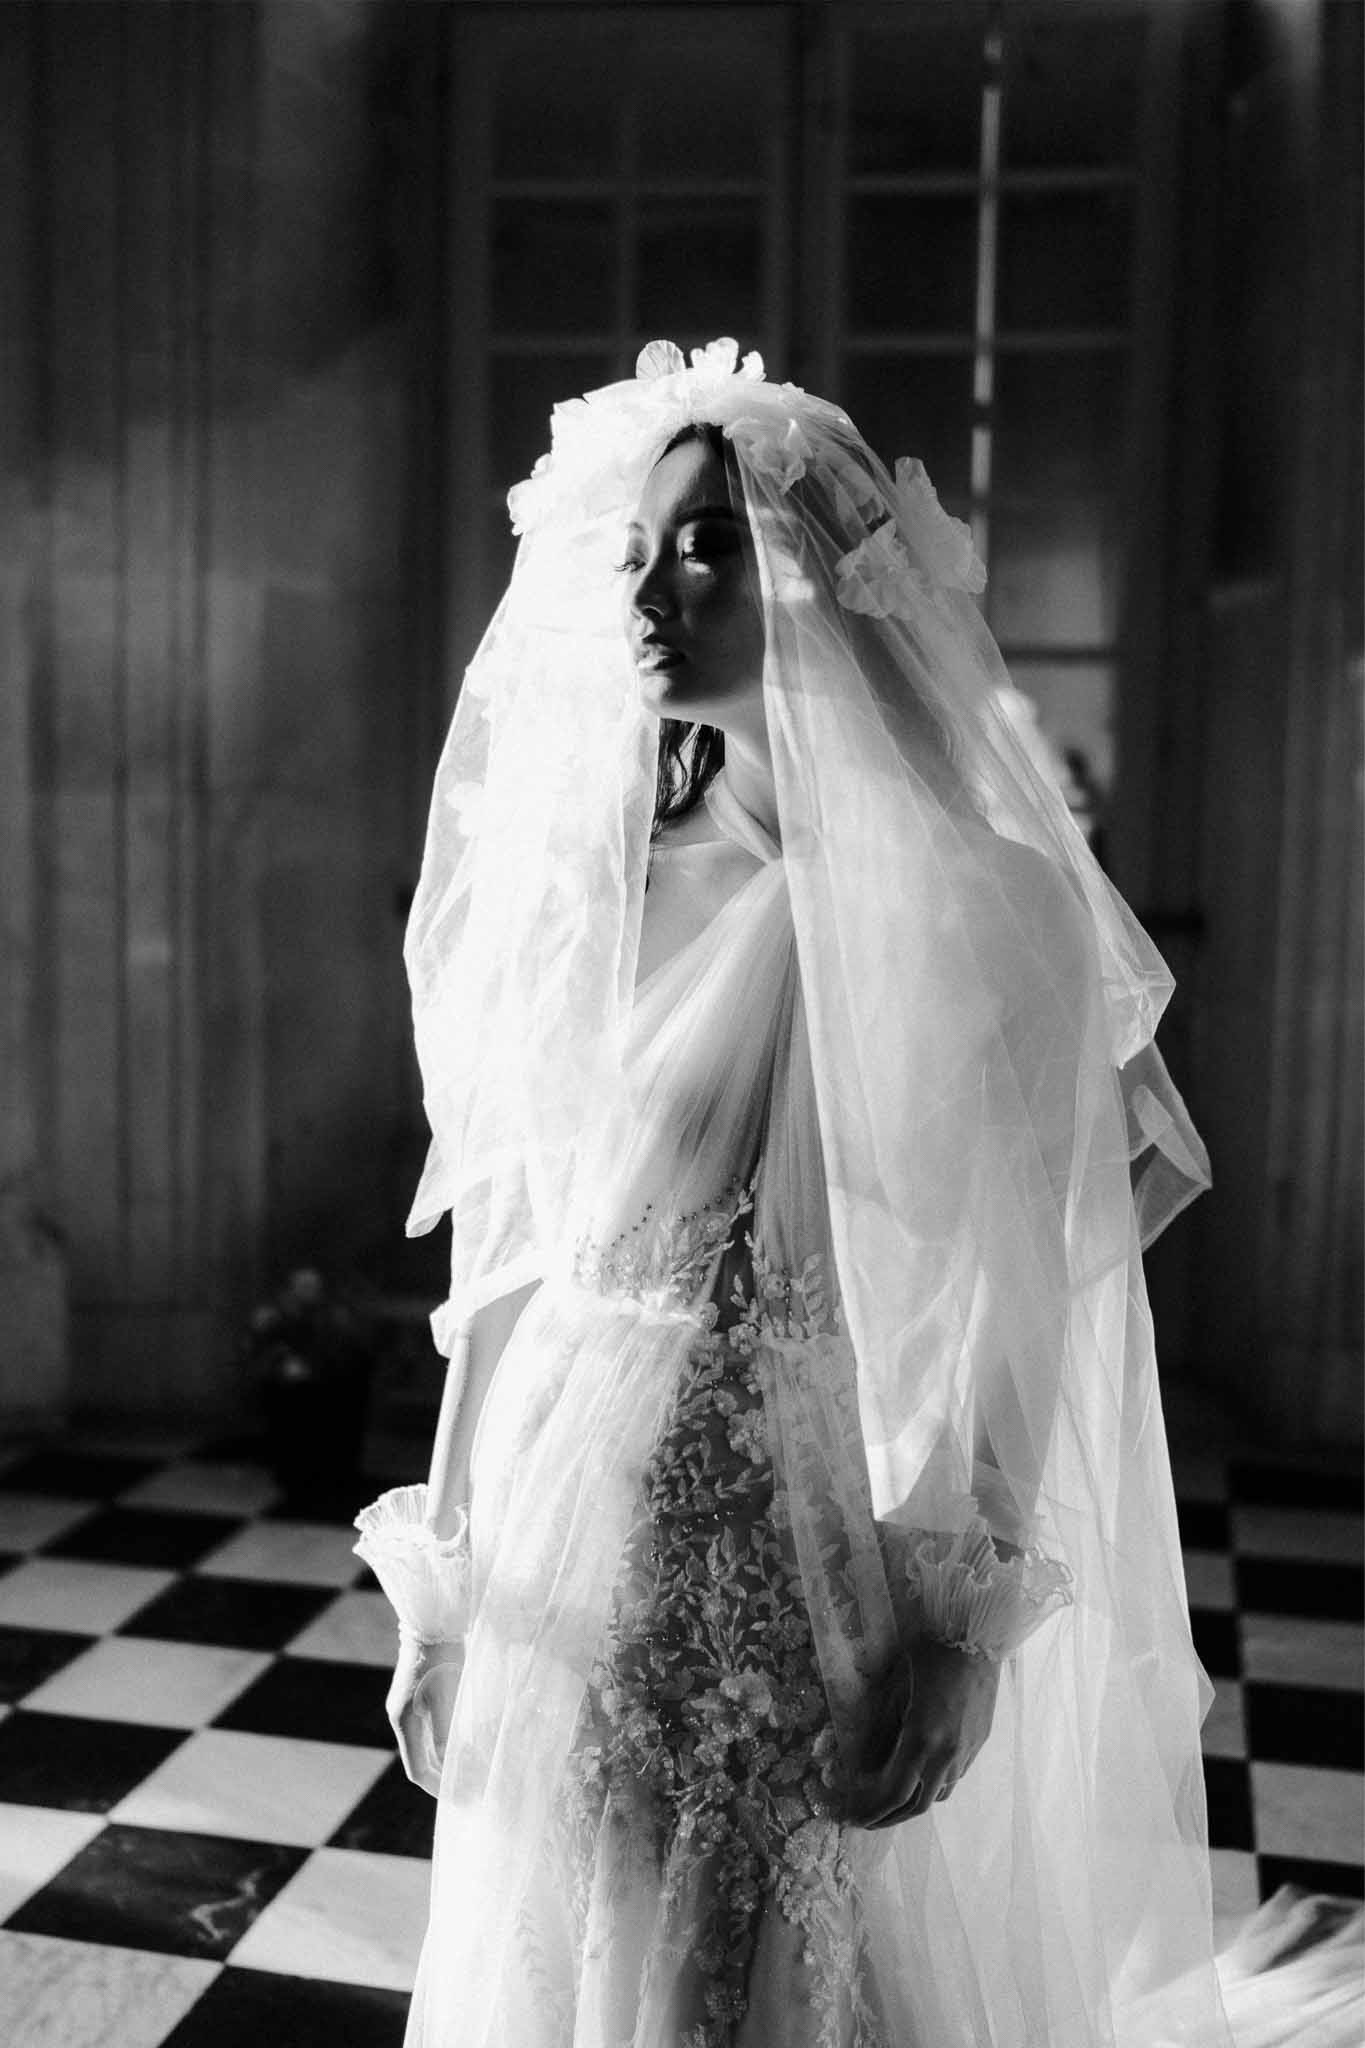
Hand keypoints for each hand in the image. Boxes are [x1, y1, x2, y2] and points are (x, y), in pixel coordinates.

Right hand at [385, 1634, 463, 1796]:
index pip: (416, 1769)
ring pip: (425, 1745)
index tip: (458, 1799)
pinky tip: (462, 1743)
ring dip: (443, 1761)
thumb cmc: (441, 1659)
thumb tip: (447, 1765)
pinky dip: (444, 1743)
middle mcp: (402, 1718)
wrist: (433, 1621)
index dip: (436, 1787)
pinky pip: (429, 1730)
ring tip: (467, 1771)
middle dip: (441, 1777)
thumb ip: (445, 1734)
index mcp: (405, 1722)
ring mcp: (408, 1706)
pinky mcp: (418, 1695)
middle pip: (419, 1759)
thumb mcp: (446, 1697)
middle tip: (466, 1789)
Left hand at [841, 1636, 1000, 1828]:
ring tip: (891, 1801)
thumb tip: (864, 1767)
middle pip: (918, 1804)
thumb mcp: (893, 1688)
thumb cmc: (929, 1654)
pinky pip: (954, 1777)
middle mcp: (948, 1754)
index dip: (873, 1811)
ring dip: (913, 1804)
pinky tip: (919, 1776)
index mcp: (923, 1739)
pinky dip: (932, 1786)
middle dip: (890, 1817)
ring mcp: (968, 1751)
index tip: (854, 1818)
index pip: (895, 1792)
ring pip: (939, 1794)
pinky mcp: (979, 1743)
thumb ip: (879, 1732)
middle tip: (868, 1819)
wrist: (977, 1636)